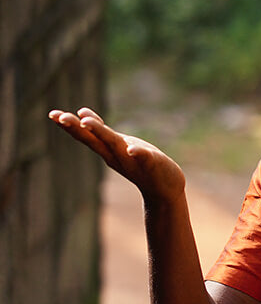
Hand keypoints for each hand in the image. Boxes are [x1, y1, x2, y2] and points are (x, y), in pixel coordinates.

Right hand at [48, 107, 185, 202]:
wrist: (164, 189)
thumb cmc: (139, 164)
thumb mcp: (117, 144)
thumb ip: (101, 131)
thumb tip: (81, 113)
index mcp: (108, 148)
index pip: (86, 135)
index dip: (70, 125)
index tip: (53, 114)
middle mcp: (116, 154)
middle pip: (94, 140)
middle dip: (77, 128)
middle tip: (59, 117)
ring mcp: (132, 160)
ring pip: (114, 145)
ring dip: (102, 134)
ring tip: (87, 122)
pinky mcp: (152, 164)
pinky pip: (144, 158)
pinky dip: (137, 153)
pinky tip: (133, 149)